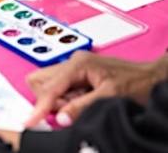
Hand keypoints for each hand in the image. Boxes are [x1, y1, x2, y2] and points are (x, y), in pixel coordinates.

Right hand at [25, 51, 167, 126]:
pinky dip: (68, 99)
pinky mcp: (79, 75)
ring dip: (59, 100)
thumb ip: (81, 107)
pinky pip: (61, 88)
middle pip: (42, 81)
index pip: (49, 87)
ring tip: (80, 106)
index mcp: (77, 64)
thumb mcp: (109, 97)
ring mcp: (75, 68)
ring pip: (49, 85)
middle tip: (68, 111)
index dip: (39, 106)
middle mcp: (73, 62)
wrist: (153, 77)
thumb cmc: (137, 83)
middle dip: (50, 100)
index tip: (30, 121)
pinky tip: (84, 101)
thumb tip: (59, 117)